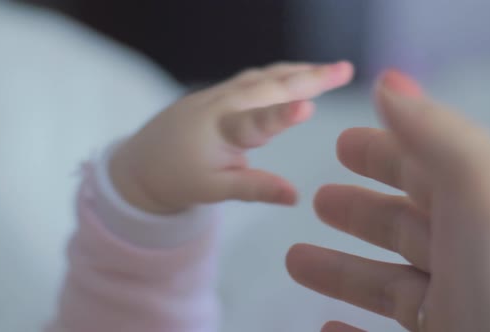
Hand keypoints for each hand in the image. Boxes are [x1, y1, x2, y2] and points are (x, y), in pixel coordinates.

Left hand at [110, 62, 353, 213]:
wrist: (143, 161)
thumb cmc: (179, 178)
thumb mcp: (215, 190)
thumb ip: (255, 189)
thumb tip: (296, 196)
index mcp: (220, 132)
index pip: (256, 122)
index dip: (282, 116)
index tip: (308, 105)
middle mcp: (223, 105)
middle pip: (270, 87)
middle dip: (310, 77)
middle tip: (345, 71)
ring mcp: (221, 94)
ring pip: (266, 76)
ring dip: (300, 71)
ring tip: (333, 70)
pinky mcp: (221, 92)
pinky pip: (257, 77)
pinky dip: (282, 73)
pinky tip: (298, 74)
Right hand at [286, 70, 489, 330]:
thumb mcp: (487, 193)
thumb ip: (436, 135)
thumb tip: (391, 83)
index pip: (431, 170)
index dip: (388, 150)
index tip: (344, 142)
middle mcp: (477, 266)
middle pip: (407, 228)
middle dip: (359, 211)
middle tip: (316, 198)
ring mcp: (460, 319)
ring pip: (390, 288)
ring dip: (341, 272)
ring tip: (296, 258)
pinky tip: (327, 330)